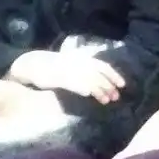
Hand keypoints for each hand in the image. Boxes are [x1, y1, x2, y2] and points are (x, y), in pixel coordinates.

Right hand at [8, 50, 123, 103]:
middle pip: (98, 75)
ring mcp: (69, 69)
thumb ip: (87, 71)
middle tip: (116, 97)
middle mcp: (78, 63)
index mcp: (83, 58)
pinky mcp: (59, 77)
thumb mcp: (74, 64)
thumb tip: (103, 82)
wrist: (35, 64)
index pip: (103, 66)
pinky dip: (81, 88)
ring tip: (106, 100)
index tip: (123, 85)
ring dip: (99, 91)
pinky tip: (88, 95)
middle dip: (109, 86)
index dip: (114, 75)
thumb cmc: (56, 66)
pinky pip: (73, 83)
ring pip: (88, 81)